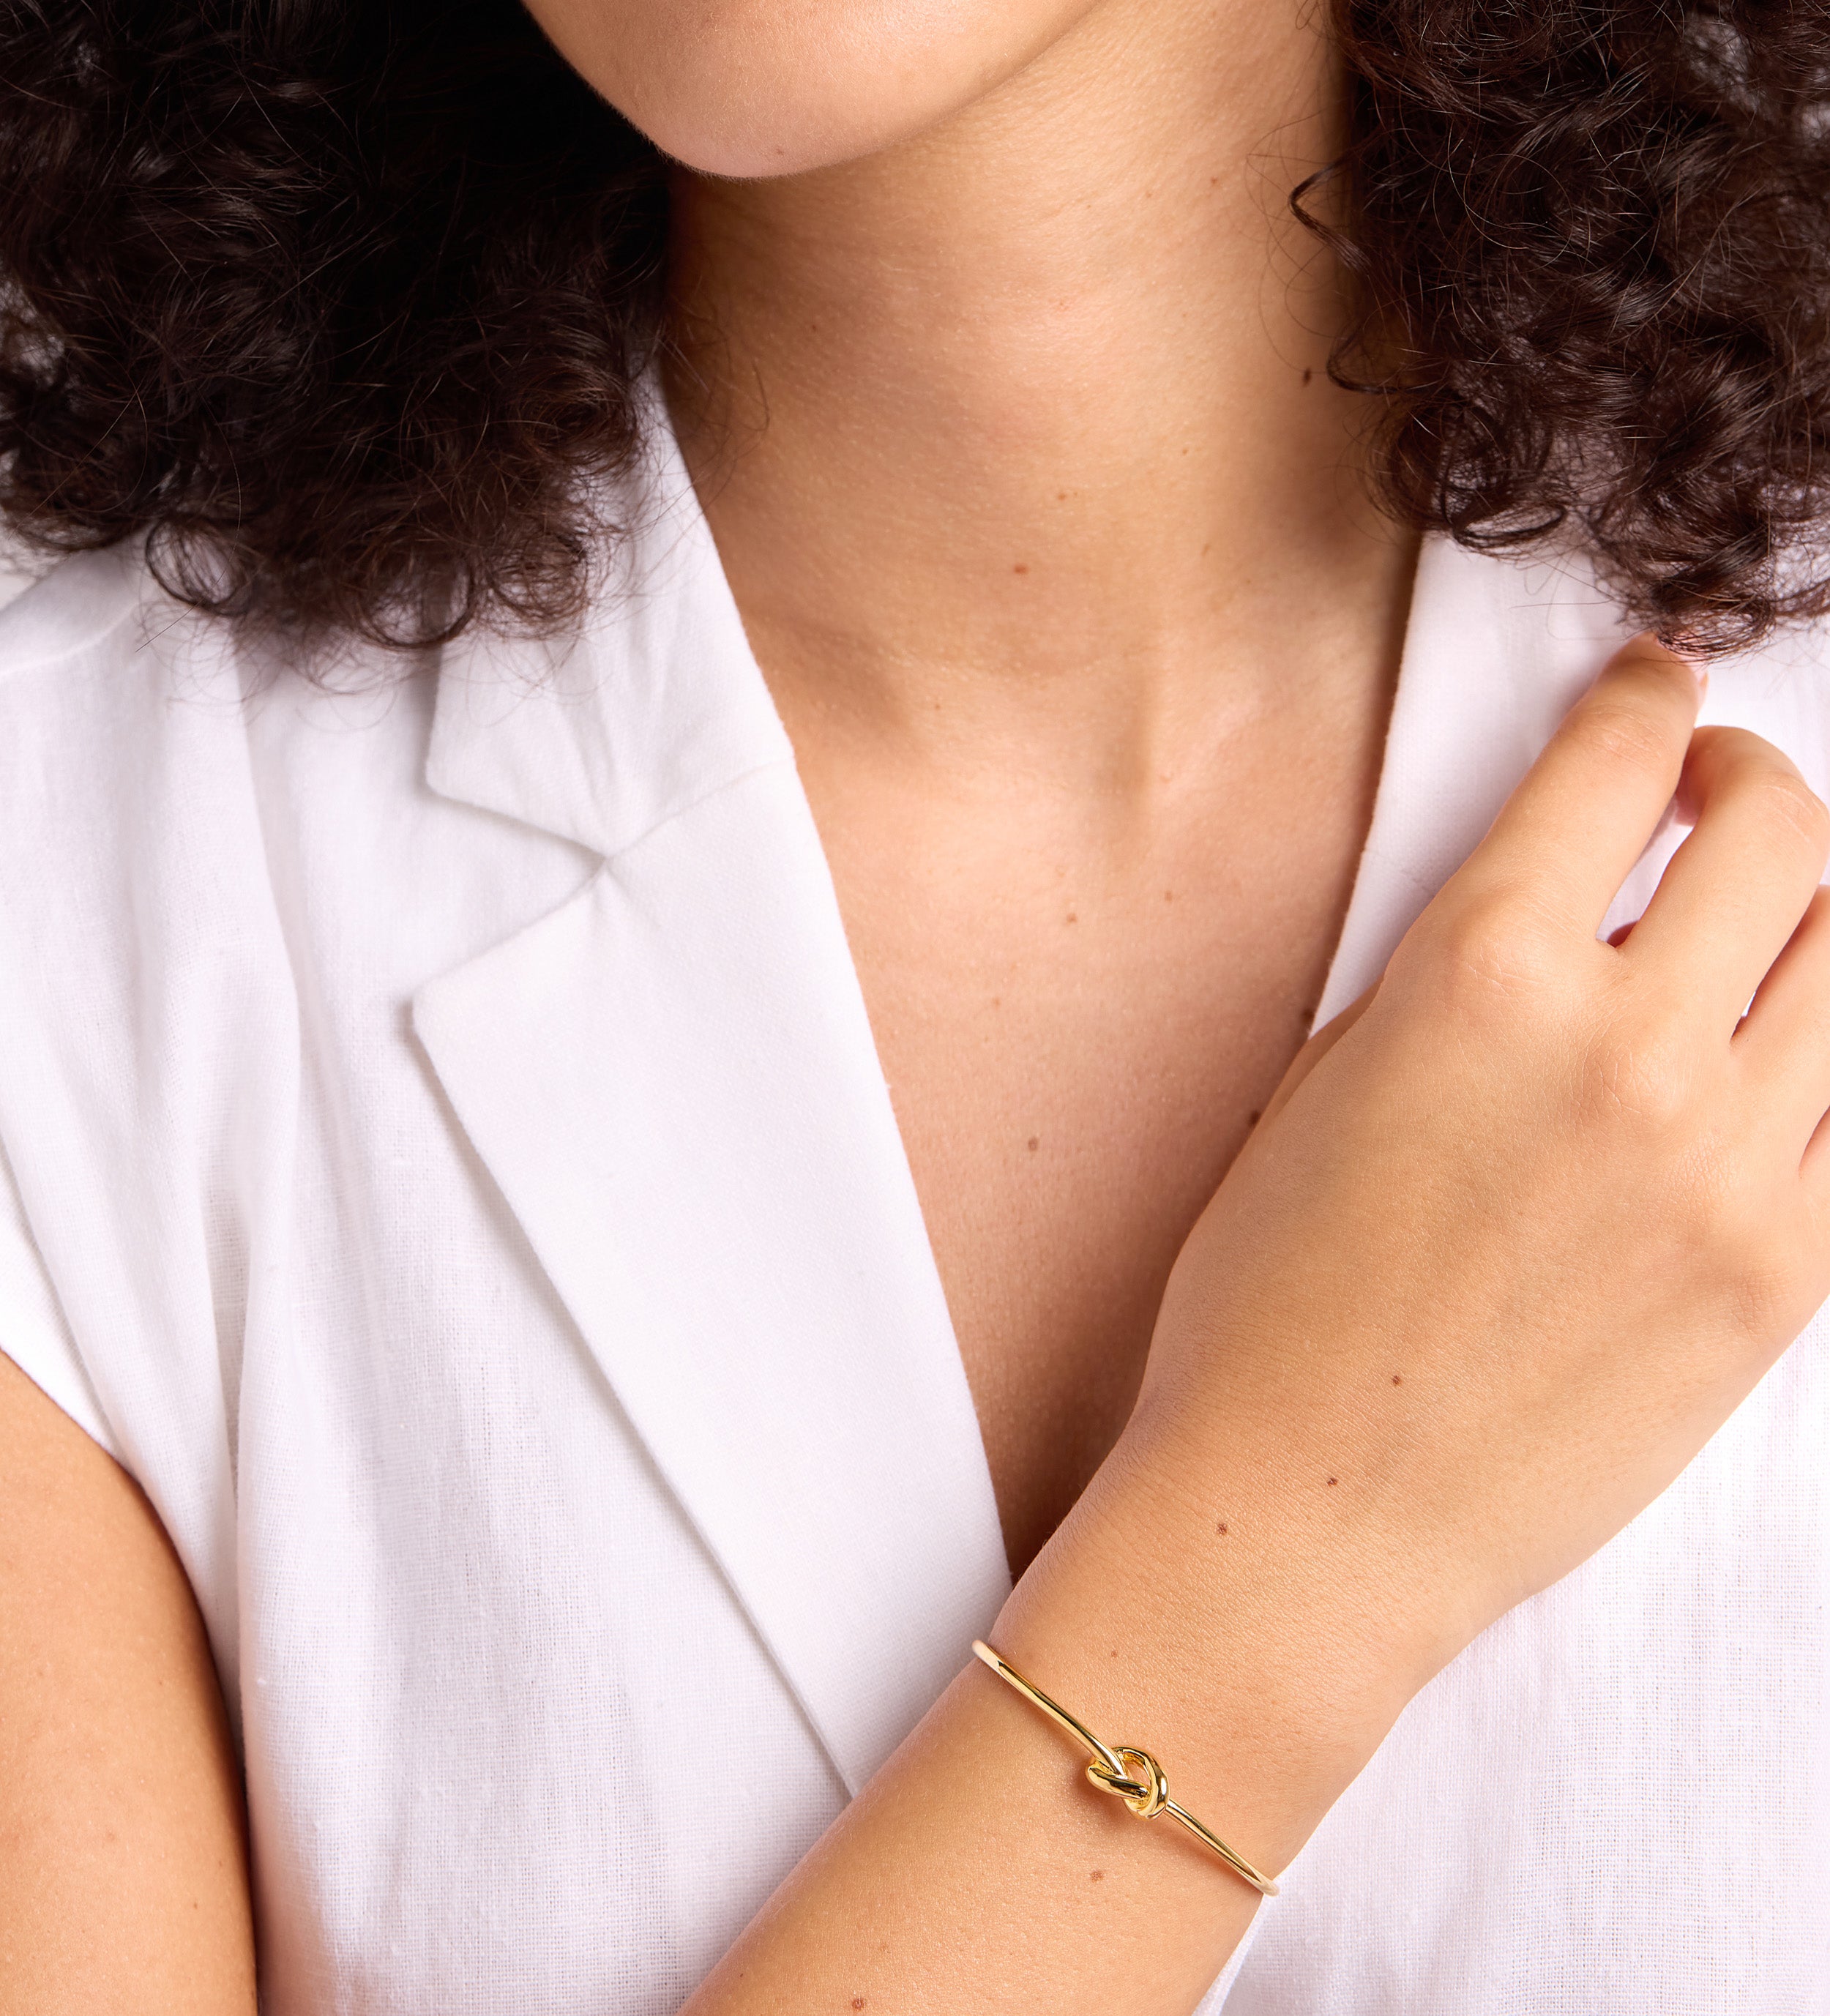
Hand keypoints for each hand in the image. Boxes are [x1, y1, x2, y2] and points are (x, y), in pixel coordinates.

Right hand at [1123, 634, 1829, 1701]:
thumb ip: (1456, 970)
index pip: (1613, 766)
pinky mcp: (1783, 1280)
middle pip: (1782, 835)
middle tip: (1715, 792)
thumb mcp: (1323, 1086)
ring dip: (1815, 907)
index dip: (1643, 697)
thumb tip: (1562, 894)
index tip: (1653, 688)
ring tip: (1763, 922)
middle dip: (1749, 779)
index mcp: (1479, 979)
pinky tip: (1773, 1059)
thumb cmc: (1266, 1306)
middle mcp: (1625, 1051)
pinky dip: (1825, 1055)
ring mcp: (1727, 1170)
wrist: (1308, 1516)